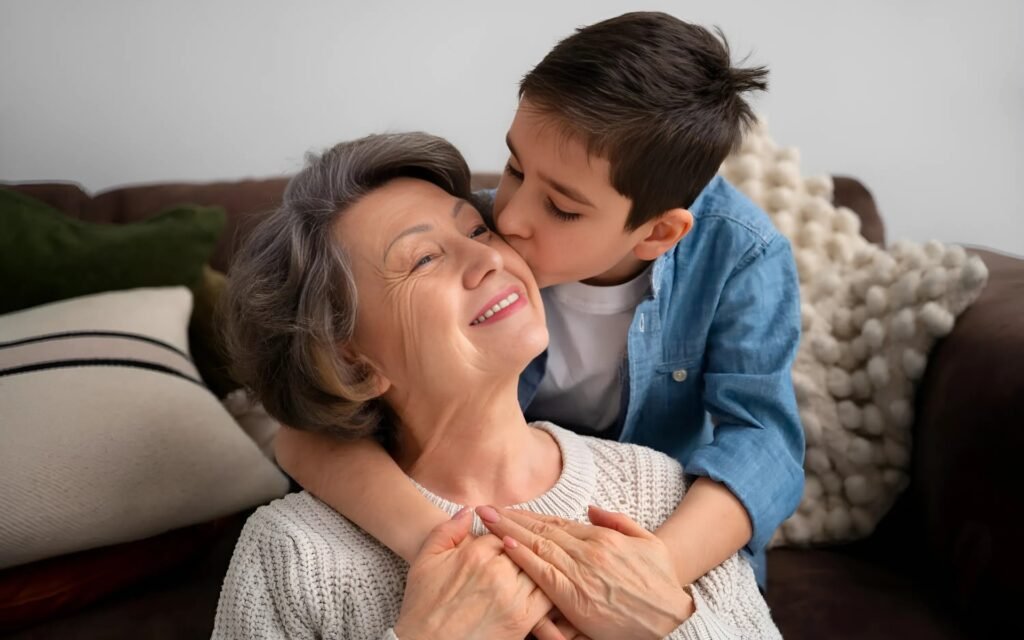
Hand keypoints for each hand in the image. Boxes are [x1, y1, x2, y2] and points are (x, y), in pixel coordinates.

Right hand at [394, 508, 561, 639]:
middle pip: (522, 548)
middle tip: (521, 556)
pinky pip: (547, 596)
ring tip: (539, 567)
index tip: (502, 544)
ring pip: (538, 568)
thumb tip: (467, 510)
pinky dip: (550, 589)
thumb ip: (446, 531)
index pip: (501, 533)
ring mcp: (512, 596)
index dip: (502, 537)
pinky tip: (548, 587)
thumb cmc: (423, 607)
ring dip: (539, 566)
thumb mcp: (425, 561)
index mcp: (474, 554)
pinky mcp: (523, 619)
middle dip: (522, 550)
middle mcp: (496, 572)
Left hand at [477, 505, 694, 639]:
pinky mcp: (577, 598)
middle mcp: (589, 551)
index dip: (529, 516)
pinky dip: (524, 559)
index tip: (508, 509)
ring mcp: (581, 574)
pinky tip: (506, 546)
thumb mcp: (648, 542)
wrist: (673, 616)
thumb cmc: (661, 582)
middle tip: (484, 509)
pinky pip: (545, 575)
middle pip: (542, 531)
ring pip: (539, 548)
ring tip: (487, 521)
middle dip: (511, 519)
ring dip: (509, 533)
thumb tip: (590, 508)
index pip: (557, 523)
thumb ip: (618, 521)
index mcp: (602, 538)